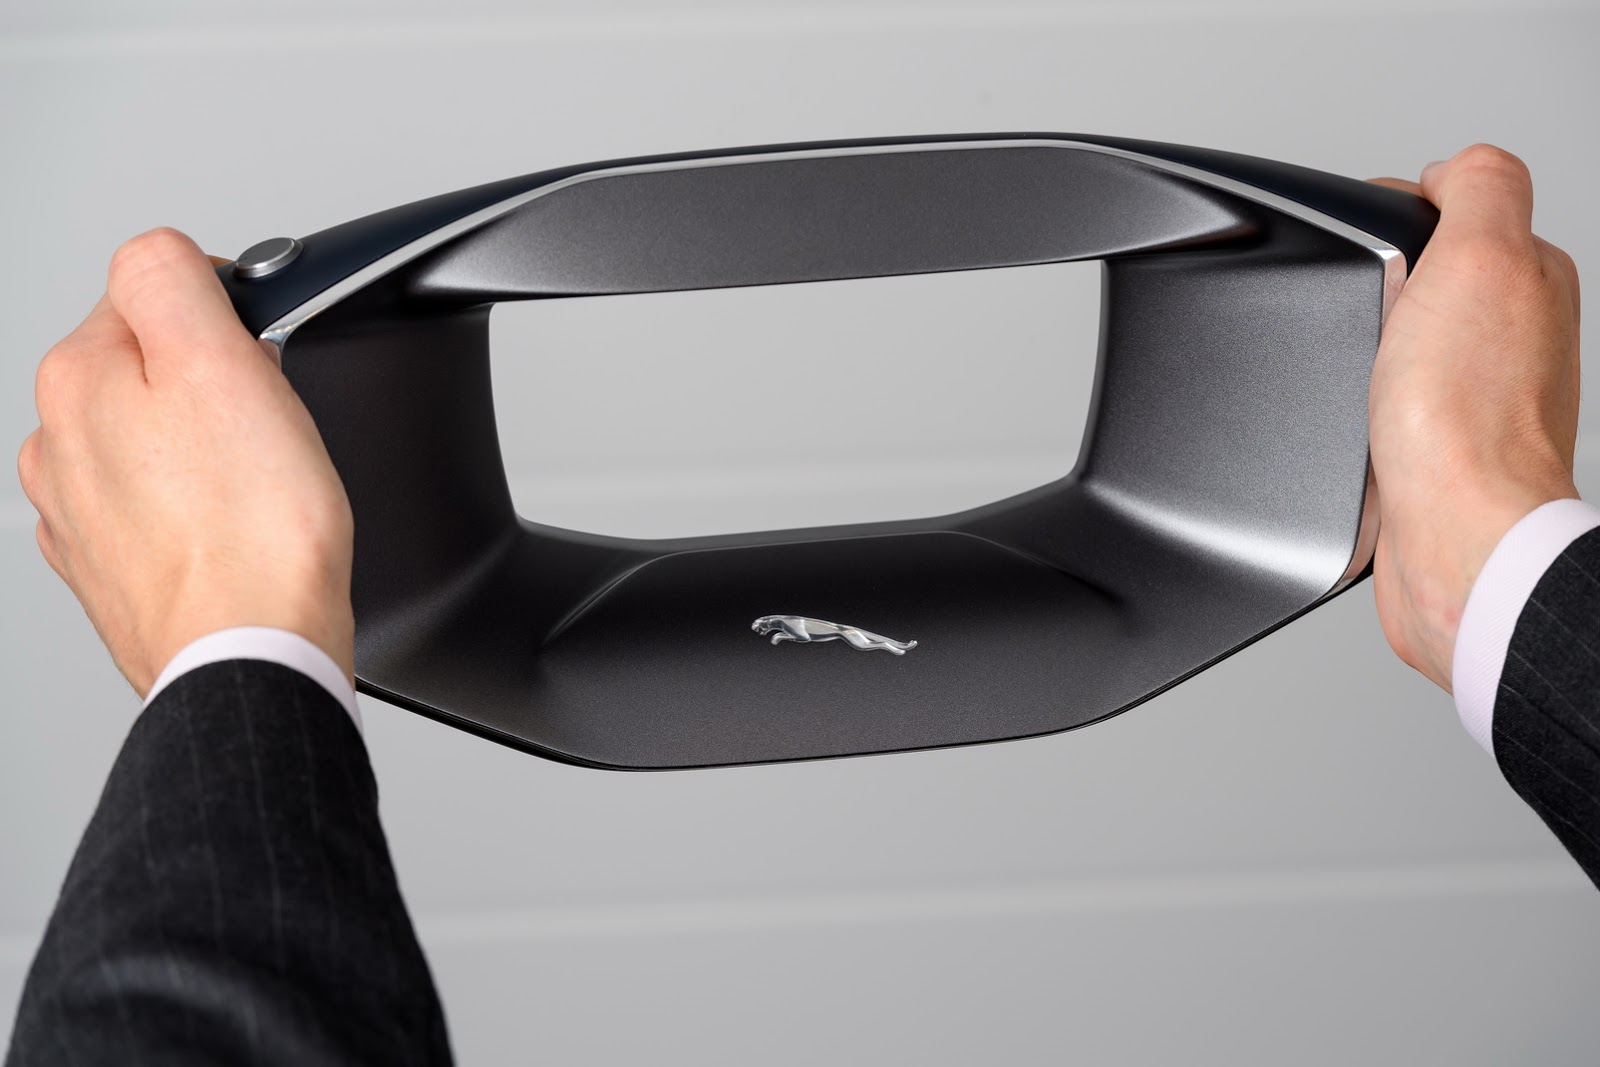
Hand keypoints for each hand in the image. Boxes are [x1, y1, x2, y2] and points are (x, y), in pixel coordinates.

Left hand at [16, 228, 354, 696]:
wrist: (251, 656)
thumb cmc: (254, 532)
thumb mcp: (225, 361)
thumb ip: (175, 279)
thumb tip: (165, 255)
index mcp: (77, 378)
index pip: (155, 286)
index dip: (225, 315)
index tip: (256, 365)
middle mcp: (56, 442)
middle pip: (153, 364)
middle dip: (212, 384)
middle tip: (261, 434)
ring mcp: (76, 511)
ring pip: (156, 438)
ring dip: (203, 450)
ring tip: (250, 492)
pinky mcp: (109, 568)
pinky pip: (159, 506)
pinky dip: (195, 510)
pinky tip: (229, 533)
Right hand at [1368, 145, 1581, 690]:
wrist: (1453, 539)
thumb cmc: (1465, 423)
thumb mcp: (1481, 257)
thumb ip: (1477, 185)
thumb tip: (1446, 170)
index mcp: (1533, 277)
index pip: (1452, 208)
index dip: (1397, 216)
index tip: (1377, 253)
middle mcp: (1514, 334)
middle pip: (1412, 273)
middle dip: (1372, 288)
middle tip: (1375, 324)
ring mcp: (1475, 392)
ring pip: (1388, 338)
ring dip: (1358, 351)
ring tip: (1367, 378)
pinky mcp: (1434, 444)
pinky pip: (1375, 399)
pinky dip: (1355, 404)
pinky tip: (1362, 420)